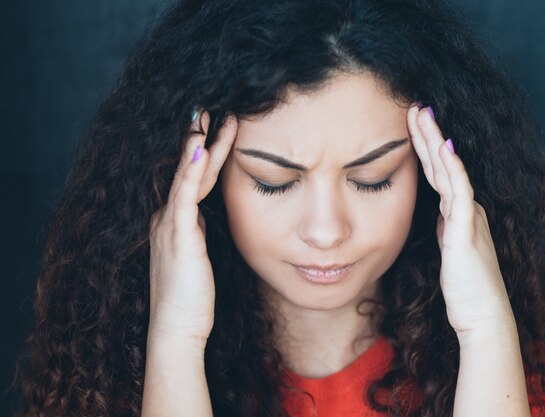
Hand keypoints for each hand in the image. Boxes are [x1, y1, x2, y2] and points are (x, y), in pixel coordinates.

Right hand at [148, 109, 237, 341]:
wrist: (177, 330)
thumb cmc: (192, 299)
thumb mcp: (198, 258)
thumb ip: (199, 234)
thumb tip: (205, 218)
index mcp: (175, 222)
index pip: (194, 177)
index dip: (206, 151)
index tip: (220, 126)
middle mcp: (168, 217)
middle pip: (190, 169)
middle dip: (203, 137)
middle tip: (215, 107)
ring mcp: (169, 224)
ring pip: (187, 175)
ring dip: (199, 143)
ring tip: (210, 114)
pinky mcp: (177, 236)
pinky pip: (184, 195)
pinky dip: (190, 169)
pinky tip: (199, 146)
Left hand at [407, 104, 513, 336]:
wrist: (482, 316)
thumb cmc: (465, 289)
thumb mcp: (449, 252)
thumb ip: (445, 231)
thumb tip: (437, 217)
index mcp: (458, 213)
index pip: (437, 173)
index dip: (424, 148)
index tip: (410, 124)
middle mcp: (466, 209)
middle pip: (442, 164)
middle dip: (427, 133)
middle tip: (414, 105)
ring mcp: (468, 216)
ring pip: (449, 170)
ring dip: (434, 140)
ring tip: (421, 113)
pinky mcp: (466, 230)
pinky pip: (459, 192)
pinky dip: (451, 168)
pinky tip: (443, 146)